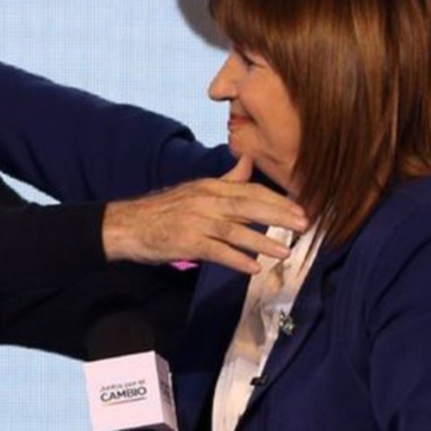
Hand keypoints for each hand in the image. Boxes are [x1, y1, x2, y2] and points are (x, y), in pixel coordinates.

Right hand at [102, 157, 308, 274]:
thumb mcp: (197, 189)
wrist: (126, 225)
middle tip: (304, 224)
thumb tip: (249, 162)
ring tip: (285, 251)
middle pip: (248, 206)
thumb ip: (226, 179)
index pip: (250, 190)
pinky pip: (215, 251)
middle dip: (279, 215)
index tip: (301, 208)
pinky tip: (253, 268)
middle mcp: (205, 201)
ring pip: (235, 230)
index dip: (278, 199)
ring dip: (262, 240)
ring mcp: (195, 221)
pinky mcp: (185, 242)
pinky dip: (235, 259)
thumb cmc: (163, 210)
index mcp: (210, 187)